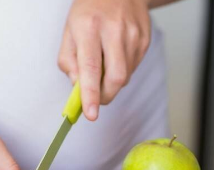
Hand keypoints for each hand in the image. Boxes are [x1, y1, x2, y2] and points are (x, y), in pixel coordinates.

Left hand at [58, 0, 150, 120]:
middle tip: (96, 98)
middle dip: (105, 96)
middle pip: (115, 78)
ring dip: (112, 82)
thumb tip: (78, 87)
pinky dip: (122, 70)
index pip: (90, 68)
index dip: (90, 95)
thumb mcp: (69, 30)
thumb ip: (68, 61)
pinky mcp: (145, 39)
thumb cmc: (90, 11)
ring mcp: (133, 34)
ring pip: (125, 76)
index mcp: (89, 27)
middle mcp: (114, 30)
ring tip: (104, 63)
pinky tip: (116, 55)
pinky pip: (133, 67)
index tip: (90, 114)